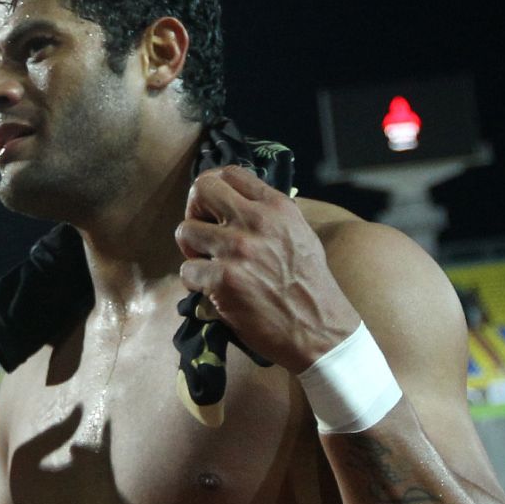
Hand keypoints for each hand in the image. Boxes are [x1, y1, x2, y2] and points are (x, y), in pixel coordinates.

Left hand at [175, 166, 360, 373]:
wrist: (319, 330)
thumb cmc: (308, 285)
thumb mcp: (299, 234)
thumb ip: (269, 214)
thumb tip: (235, 201)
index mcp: (277, 207)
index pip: (230, 173)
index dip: (213, 190)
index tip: (212, 210)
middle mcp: (257, 221)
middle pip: (201, 189)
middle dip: (193, 211)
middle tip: (202, 235)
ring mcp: (238, 249)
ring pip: (185, 231)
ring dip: (192, 252)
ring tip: (209, 267)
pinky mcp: (223, 279)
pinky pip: (186, 271)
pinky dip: (195, 284)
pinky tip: (214, 292)